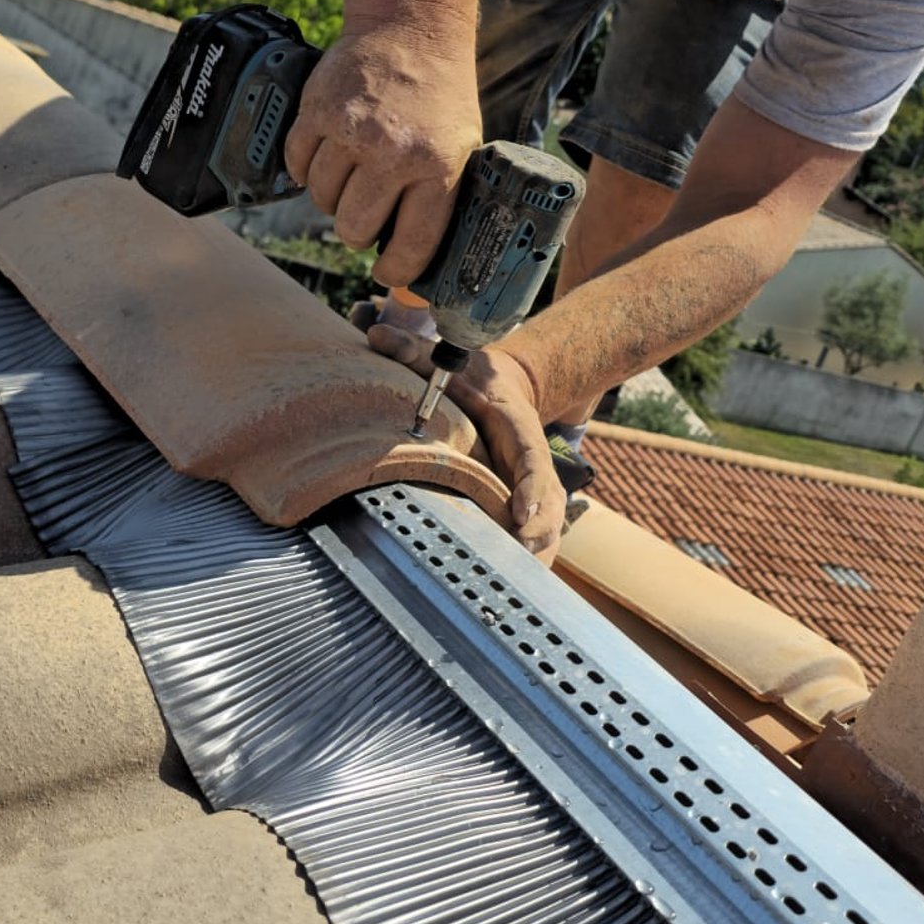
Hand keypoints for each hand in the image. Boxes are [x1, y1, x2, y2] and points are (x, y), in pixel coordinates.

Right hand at [284, 27, 480, 287]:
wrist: (412, 28)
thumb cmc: (440, 96)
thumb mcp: (461, 146)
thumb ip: (440, 197)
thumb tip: (413, 257)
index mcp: (437, 167)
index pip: (410, 244)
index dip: (395, 270)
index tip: (387, 272)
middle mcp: (392, 152)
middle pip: (353, 228)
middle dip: (356, 231)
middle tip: (364, 215)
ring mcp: (351, 130)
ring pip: (321, 199)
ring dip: (331, 197)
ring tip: (349, 178)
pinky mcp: (317, 110)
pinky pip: (297, 165)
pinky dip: (305, 168)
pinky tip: (326, 157)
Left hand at [365, 321, 565, 564]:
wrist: (505, 388)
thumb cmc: (473, 377)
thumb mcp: (450, 359)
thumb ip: (414, 350)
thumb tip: (375, 333)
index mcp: (518, 428)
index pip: (531, 459)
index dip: (531, 489)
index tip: (522, 516)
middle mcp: (533, 462)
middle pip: (549, 504)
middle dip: (537, 536)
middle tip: (516, 564)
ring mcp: (535, 487)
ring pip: (546, 529)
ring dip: (533, 558)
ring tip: (510, 587)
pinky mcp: (527, 505)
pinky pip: (534, 539)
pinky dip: (525, 563)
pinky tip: (504, 590)